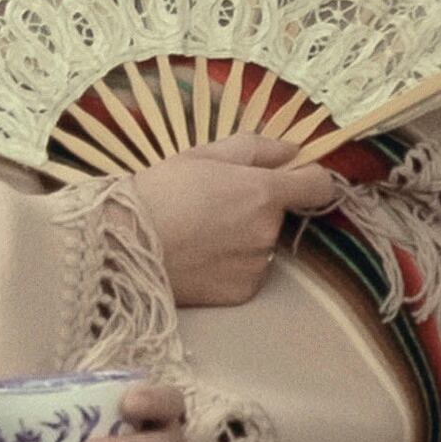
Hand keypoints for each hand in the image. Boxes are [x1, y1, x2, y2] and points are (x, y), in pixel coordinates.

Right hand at [123, 140, 342, 307]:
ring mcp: (256, 265)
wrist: (122, 245)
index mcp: (264, 192)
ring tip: (200, 233)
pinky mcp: (241, 292)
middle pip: (280, 215)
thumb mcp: (203, 154)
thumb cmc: (158, 191)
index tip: (294, 180)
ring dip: (243, 238)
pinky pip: (247, 272)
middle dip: (256, 209)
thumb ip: (256, 149)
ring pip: (262, 245)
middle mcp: (268, 231)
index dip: (309, 179)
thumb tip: (293, 150)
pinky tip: (199, 257)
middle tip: (213, 206)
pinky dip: (230, 265)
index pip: (318, 186)